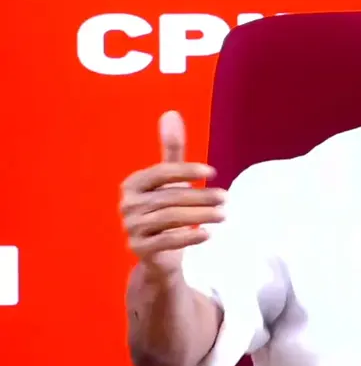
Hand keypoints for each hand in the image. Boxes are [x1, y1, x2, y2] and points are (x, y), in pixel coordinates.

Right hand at [120, 111, 226, 278]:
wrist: (160, 252)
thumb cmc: (167, 208)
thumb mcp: (170, 179)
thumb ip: (172, 149)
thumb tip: (171, 113)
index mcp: (133, 184)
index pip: (162, 172)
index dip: (187, 170)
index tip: (213, 172)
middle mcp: (128, 205)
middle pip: (170, 197)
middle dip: (202, 196)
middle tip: (226, 197)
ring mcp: (132, 228)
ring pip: (171, 218)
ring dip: (201, 216)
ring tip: (224, 215)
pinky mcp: (139, 249)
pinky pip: (167, 241)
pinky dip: (189, 237)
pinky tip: (208, 234)